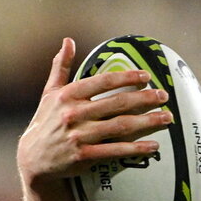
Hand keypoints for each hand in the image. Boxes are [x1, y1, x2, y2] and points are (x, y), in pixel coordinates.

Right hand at [17, 37, 173, 183]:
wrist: (34, 159)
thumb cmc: (46, 123)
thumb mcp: (49, 93)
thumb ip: (61, 67)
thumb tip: (68, 40)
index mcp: (68, 95)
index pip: (103, 82)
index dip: (127, 78)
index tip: (146, 76)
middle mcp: (74, 113)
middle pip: (117, 103)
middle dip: (144, 99)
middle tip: (164, 96)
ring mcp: (80, 136)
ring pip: (120, 126)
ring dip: (147, 122)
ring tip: (167, 118)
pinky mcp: (85, 156)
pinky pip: (116, 151)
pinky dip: (136, 149)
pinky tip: (153, 146)